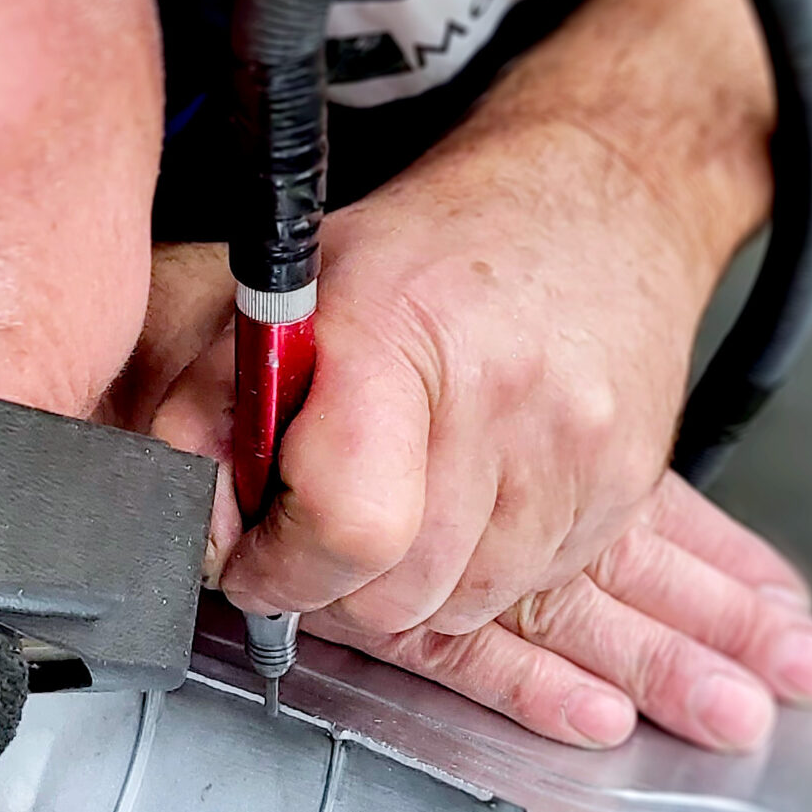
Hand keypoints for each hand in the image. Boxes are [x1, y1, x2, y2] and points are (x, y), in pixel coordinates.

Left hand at [110, 113, 811, 748]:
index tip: (260, 563)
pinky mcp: (625, 486)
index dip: (284, 568)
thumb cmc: (431, 251)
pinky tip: (462, 522)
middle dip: (341, 592)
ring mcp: (579, 450)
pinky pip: (536, 591)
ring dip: (415, 594)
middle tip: (316, 548)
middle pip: (404, 592)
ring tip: (393, 520)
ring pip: (468, 608)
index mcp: (398, 336)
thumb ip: (209, 414)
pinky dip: (484, 579)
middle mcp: (502, 398)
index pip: (348, 524)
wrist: (598, 202)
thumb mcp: (290, 297)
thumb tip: (186, 530)